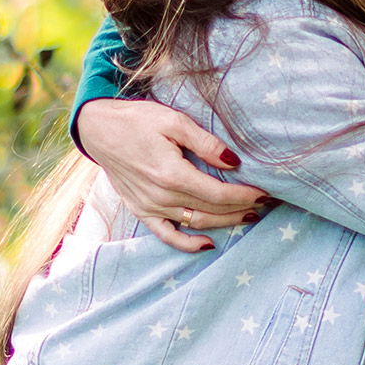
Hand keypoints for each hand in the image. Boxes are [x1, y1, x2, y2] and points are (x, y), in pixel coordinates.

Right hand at [75, 98, 269, 252]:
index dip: (245, 195)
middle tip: (266, 204)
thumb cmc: (137, 120)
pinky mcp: (140, 211)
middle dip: (242, 208)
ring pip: (196, 223)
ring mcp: (149, 207)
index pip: (219, 193)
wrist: (98, 129)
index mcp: (172, 174)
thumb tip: (234, 162)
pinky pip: (166, 235)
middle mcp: (161, 196)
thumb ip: (206, 143)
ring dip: (225, 223)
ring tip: (249, 217)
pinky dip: (187, 244)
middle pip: (212, 210)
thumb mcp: (174, 121)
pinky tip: (208, 244)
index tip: (266, 193)